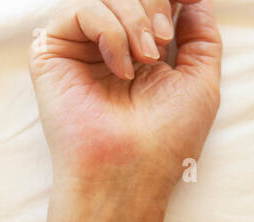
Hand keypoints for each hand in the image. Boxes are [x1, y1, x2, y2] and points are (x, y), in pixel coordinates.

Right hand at [30, 0, 221, 192]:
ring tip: (146, 58)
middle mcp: (108, 46)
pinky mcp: (51, 52)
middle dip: (154, 6)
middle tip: (162, 42)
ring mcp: (79, 48)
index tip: (186, 3)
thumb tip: (196, 1)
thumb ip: (202, 36)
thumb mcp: (201, 81)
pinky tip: (120, 69)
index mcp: (140, 51)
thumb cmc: (166, 140)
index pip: (150, 3)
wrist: (131, 172)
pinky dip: (110, 31)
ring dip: (136, 17)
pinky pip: (81, 9)